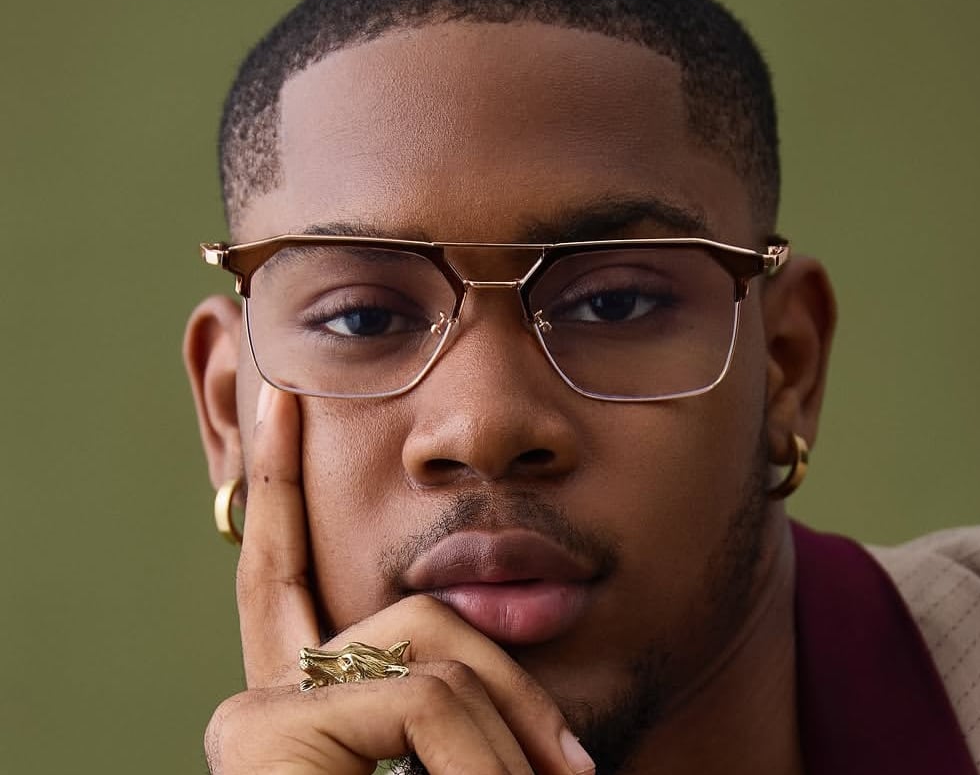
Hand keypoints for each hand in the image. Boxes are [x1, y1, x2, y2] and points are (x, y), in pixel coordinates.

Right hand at [204, 382, 595, 774]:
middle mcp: (261, 696)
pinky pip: (427, 694)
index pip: (283, 566)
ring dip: (515, 728)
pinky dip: (488, 756)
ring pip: (429, 634)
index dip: (281, 477)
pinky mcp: (266, 733)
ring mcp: (255, 715)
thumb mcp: (466, 750)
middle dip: (507, 673)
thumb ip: (455, 676)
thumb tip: (523, 604)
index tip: (284, 396)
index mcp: (301, 700)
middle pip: (410, 606)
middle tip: (571, 770)